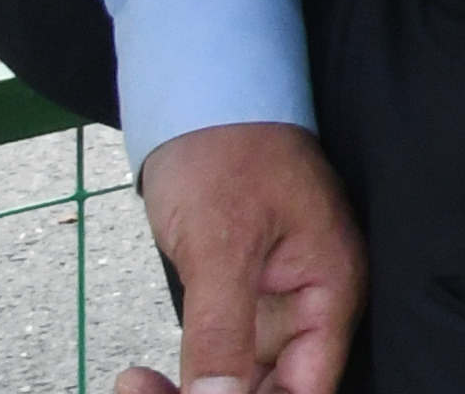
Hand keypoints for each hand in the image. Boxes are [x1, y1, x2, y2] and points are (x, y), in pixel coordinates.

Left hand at [120, 120, 361, 393]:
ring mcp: (272, 309)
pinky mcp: (236, 307)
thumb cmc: (226, 152)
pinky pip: (216, 366)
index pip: (312, 385)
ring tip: (132, 384)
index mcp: (331, 289)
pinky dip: (180, 381)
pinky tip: (137, 376)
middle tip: (144, 391)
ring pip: (240, 386)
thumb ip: (223, 329)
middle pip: (277, 390)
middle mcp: (310, 307)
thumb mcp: (220, 243)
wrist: (200, 100)